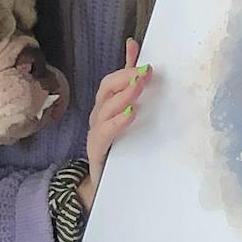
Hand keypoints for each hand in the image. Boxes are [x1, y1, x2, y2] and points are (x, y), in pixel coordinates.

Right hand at [80, 38, 152, 208]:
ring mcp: (96, 132)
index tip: (142, 54)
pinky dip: (117, 120)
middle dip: (125, 77)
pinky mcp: (97, 150)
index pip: (113, 79)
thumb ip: (134, 93)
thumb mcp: (130, 121)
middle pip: (107, 89)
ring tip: (139, 86)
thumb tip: (142, 68)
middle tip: (146, 72)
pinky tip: (131, 113)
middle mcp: (99, 115)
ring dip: (123, 94)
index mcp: (107, 106)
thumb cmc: (120, 150)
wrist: (105, 188)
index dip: (126, 64)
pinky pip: (104, 131)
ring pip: (104, 107)